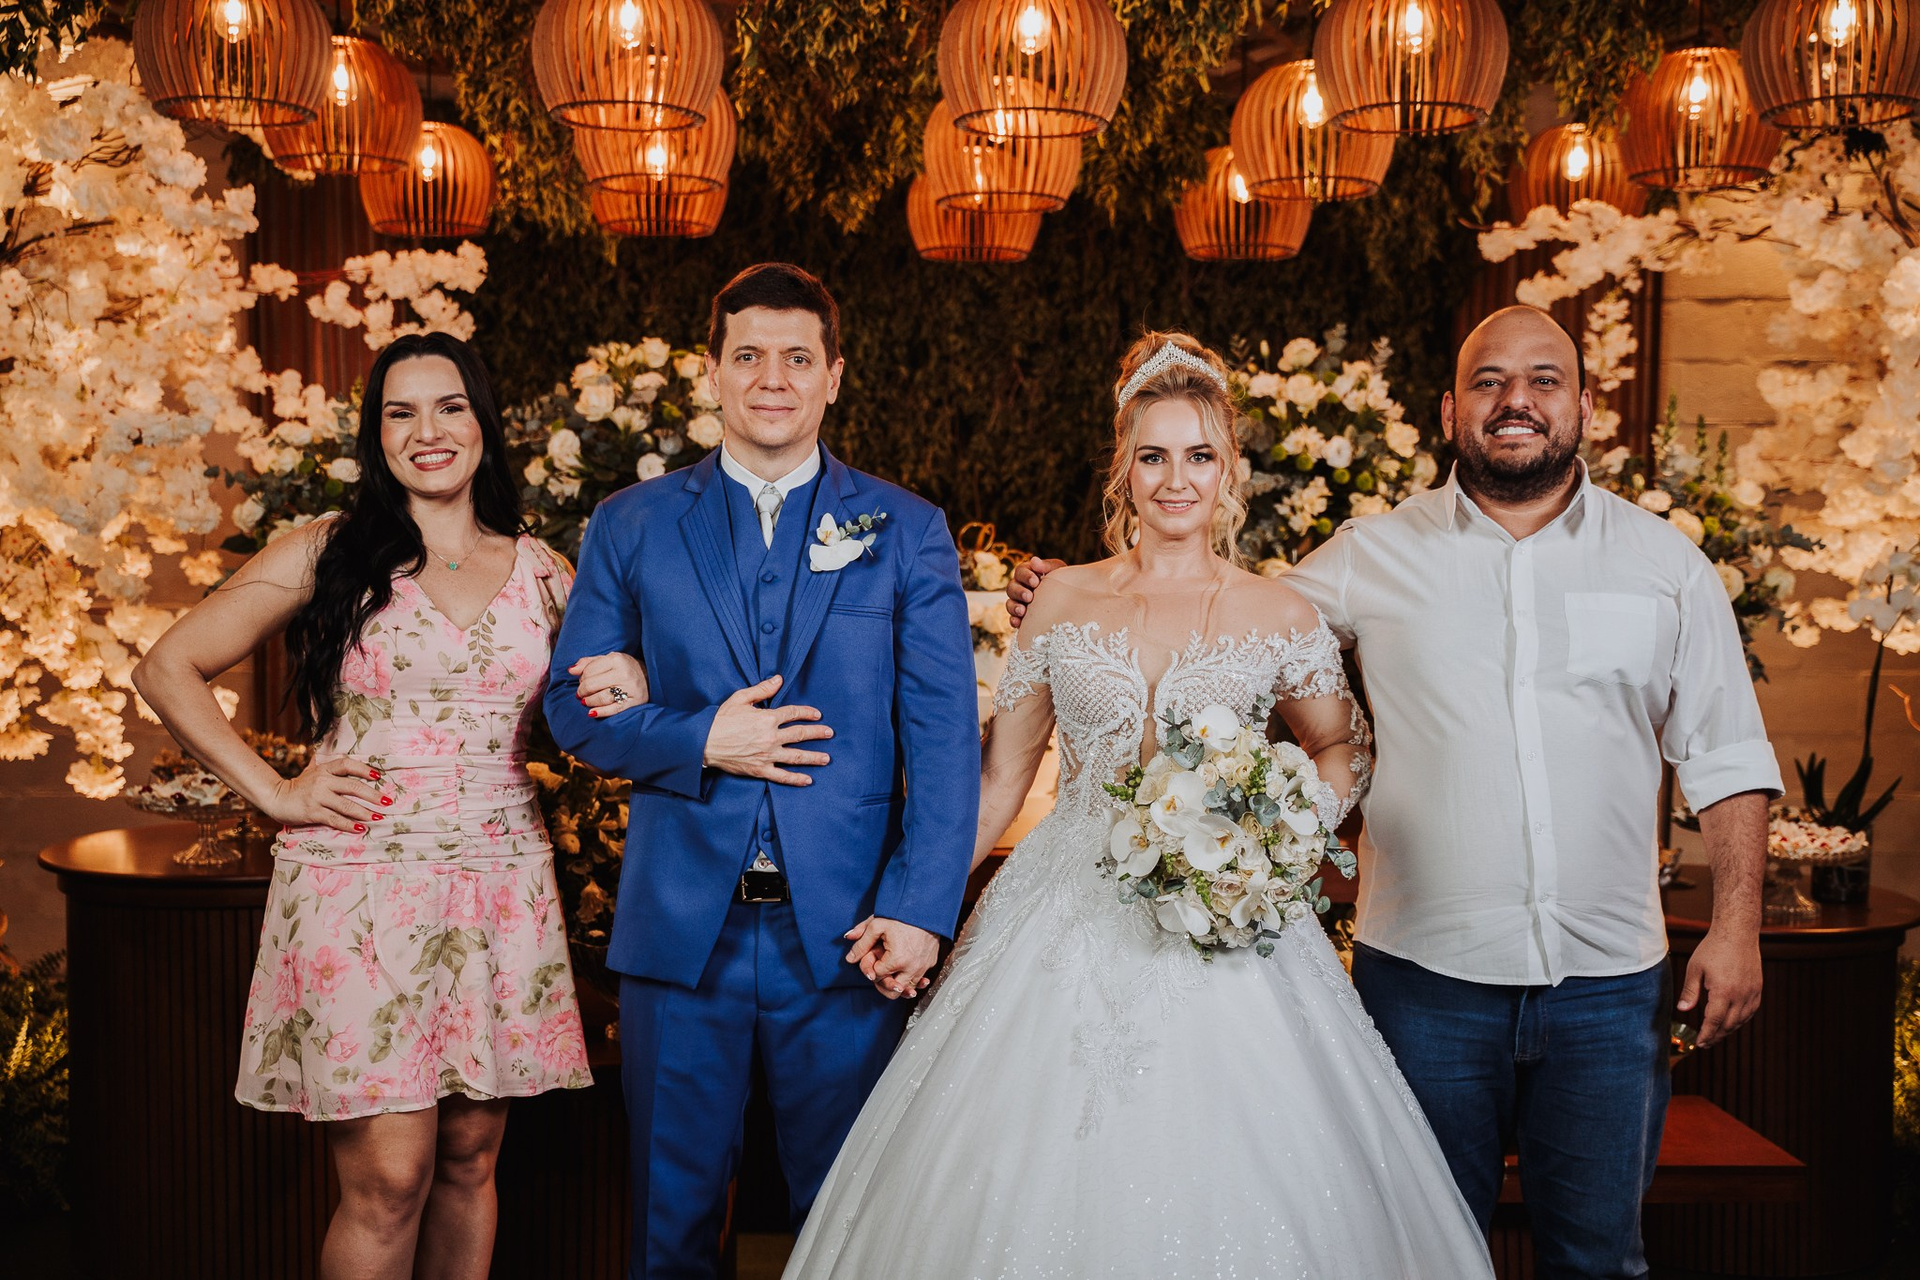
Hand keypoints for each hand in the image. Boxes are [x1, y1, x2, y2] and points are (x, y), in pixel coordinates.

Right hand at [262, 756, 386, 833]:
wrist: (276, 798)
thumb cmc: (299, 786)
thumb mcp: (313, 771)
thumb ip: (329, 766)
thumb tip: (344, 754)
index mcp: (324, 769)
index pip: (347, 765)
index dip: (364, 769)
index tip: (378, 776)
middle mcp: (322, 781)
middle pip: (352, 787)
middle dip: (372, 795)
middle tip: (387, 802)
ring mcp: (317, 797)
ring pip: (346, 805)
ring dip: (364, 812)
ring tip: (379, 817)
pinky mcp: (313, 812)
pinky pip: (335, 819)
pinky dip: (349, 825)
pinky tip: (361, 828)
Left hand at [570, 651, 648, 718]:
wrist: (651, 676)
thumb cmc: (624, 667)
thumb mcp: (608, 660)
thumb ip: (588, 663)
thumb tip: (570, 670)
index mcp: (616, 659)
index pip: (588, 671)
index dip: (581, 679)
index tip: (583, 682)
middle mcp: (624, 673)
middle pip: (592, 685)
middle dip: (582, 691)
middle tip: (581, 694)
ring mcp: (630, 688)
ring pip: (601, 698)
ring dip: (589, 702)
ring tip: (586, 702)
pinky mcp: (634, 702)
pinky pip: (614, 709)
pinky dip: (600, 712)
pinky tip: (592, 713)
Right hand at [702, 674, 832, 785]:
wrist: (704, 742)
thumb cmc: (720, 719)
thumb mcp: (740, 699)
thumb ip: (762, 689)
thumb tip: (779, 679)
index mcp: (767, 718)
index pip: (793, 713)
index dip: (807, 713)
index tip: (817, 714)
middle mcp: (771, 737)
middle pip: (800, 735)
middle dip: (817, 733)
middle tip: (829, 733)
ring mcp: (767, 755)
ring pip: (796, 756)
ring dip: (813, 757)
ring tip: (826, 758)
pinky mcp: (760, 770)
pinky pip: (782, 776)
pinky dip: (796, 779)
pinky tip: (808, 780)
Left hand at [843, 916, 940, 999]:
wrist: (926, 906)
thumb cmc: (901, 914)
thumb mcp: (876, 924)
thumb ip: (861, 943)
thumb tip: (850, 958)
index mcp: (896, 960)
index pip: (877, 976)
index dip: (871, 968)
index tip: (874, 956)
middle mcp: (912, 968)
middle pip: (893, 991)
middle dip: (883, 983)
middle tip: (880, 972)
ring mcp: (923, 966)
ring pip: (908, 988)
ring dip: (898, 983)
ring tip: (892, 972)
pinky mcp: (931, 963)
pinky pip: (920, 979)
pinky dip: (912, 977)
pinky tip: (906, 970)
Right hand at [1005, 556, 1063, 627]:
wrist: (1070, 600)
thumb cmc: (1062, 581)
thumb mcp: (1058, 570)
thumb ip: (1046, 565)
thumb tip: (1034, 560)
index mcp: (1027, 573)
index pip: (1020, 571)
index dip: (1025, 576)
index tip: (1035, 581)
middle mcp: (1020, 587)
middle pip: (1011, 588)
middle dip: (1019, 592)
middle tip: (1029, 597)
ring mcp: (1019, 603)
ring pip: (1009, 603)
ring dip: (1014, 607)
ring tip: (1022, 611)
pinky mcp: (1021, 617)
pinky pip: (1012, 619)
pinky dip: (1014, 620)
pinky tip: (1018, 623)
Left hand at [1678, 924, 1762, 1047]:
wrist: (1737, 933)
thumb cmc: (1713, 949)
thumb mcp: (1695, 969)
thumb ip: (1690, 991)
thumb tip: (1682, 1010)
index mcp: (1723, 992)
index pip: (1714, 1021)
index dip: (1706, 1034)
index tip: (1700, 1043)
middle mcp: (1740, 995)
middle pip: (1728, 1025)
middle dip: (1716, 1036)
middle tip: (1706, 1043)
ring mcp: (1752, 993)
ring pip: (1741, 1020)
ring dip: (1728, 1029)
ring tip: (1716, 1035)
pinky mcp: (1758, 989)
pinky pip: (1750, 1011)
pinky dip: (1741, 1020)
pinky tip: (1732, 1021)